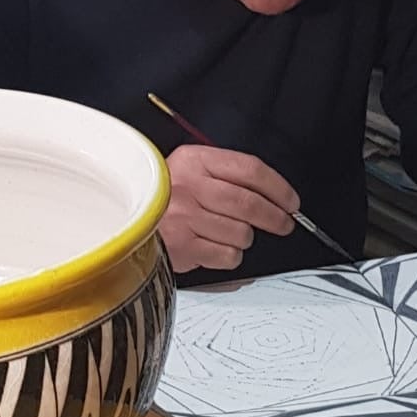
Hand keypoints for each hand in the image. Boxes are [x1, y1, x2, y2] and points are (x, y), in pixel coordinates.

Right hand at [159, 144, 298, 273]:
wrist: (127, 219)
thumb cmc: (163, 196)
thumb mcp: (188, 169)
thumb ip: (224, 174)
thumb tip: (272, 194)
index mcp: (195, 161)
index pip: (250, 169)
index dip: (278, 187)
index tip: (290, 201)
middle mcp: (189, 186)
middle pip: (249, 203)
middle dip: (275, 217)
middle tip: (283, 223)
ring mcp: (184, 217)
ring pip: (241, 232)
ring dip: (245, 237)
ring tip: (231, 234)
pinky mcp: (182, 246)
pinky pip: (227, 255)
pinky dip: (230, 255)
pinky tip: (216, 246)